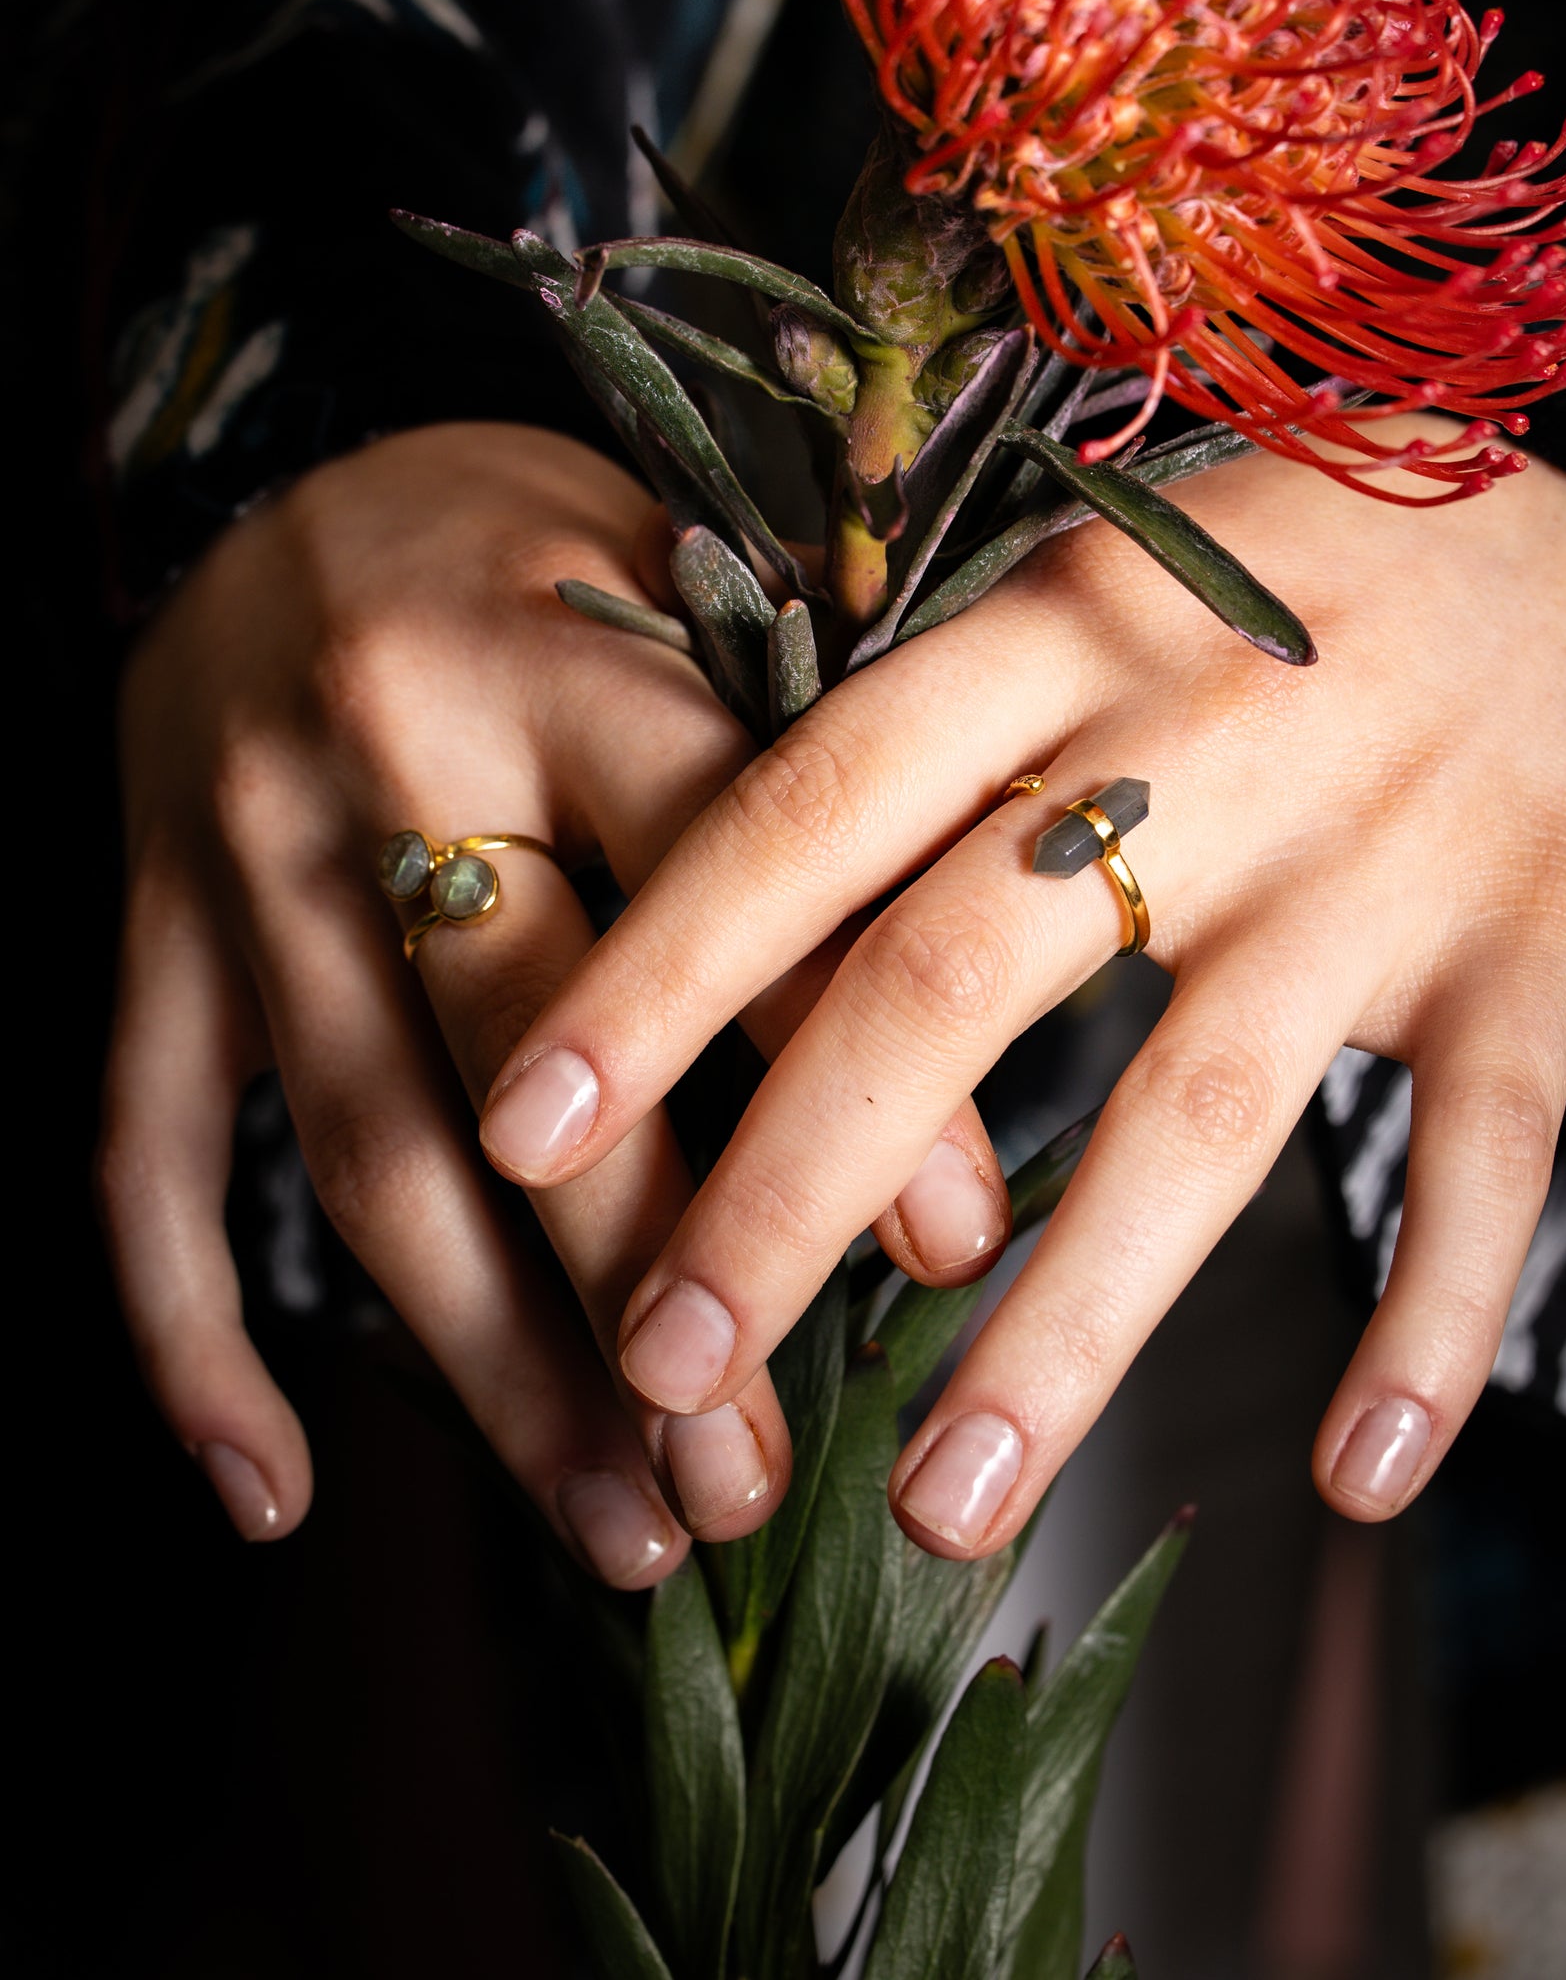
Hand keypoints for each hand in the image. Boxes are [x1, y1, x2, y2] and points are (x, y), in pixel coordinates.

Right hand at [101, 422, 1011, 1581]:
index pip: (727, 880)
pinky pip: (140, 1156)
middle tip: (754, 1474)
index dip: (843, 1067)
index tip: (957, 1254)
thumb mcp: (690, 579)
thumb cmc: (544, 550)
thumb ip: (812, 760)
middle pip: (534, 1056)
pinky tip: (276, 1490)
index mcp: (565, 644)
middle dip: (653, 1280)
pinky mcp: (143, 931)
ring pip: (364, 1147)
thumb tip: (990, 999)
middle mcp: (391, 746)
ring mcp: (242, 853)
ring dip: (488, 1363)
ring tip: (616, 1526)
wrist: (275, 473)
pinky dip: (191, 1335)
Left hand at [470, 434, 1565, 1554]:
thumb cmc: (1352, 546)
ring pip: (1190, 1118)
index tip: (517, 1123)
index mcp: (1071, 620)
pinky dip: (1428, 1331)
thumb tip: (757, 866)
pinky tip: (1359, 1485)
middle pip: (949, 978)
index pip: (815, 797)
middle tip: (663, 1363)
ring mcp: (1378, 856)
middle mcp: (1203, 742)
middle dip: (786, 1188)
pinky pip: (1483, 1170)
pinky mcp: (1540, 952)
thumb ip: (973, 696)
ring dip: (1057, 1334)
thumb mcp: (1141, 554)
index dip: (660, 967)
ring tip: (935, 1508)